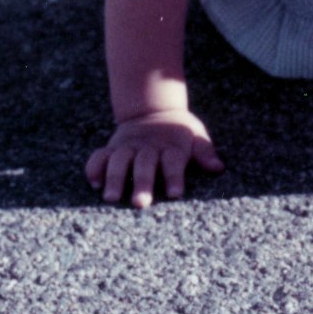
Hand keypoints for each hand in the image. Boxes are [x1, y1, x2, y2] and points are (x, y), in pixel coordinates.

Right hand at [85, 109, 223, 207]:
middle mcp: (148, 146)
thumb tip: (218, 167)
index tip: (176, 194)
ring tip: (111, 197)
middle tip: (141, 203)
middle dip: (142, 182)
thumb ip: (204, 152)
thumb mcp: (195, 136)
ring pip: (119, 160)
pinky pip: (99, 157)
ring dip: (115, 178)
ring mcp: (128, 146)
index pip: (174, 161)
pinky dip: (95, 168)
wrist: (155, 110)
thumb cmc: (179, 133)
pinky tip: (94, 183)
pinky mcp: (112, 148)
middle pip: (145, 163)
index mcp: (171, 145)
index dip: (175, 176)